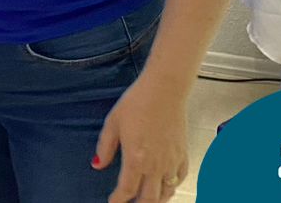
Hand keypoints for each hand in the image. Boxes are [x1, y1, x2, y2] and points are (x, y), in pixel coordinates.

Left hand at [94, 73, 190, 201]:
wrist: (165, 89)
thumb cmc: (138, 102)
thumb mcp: (113, 123)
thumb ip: (105, 147)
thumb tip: (97, 164)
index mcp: (136, 159)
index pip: (126, 190)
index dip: (118, 201)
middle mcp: (156, 164)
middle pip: (149, 199)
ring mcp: (171, 160)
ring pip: (167, 192)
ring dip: (156, 199)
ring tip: (148, 198)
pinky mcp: (183, 153)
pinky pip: (180, 178)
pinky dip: (173, 186)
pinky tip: (167, 184)